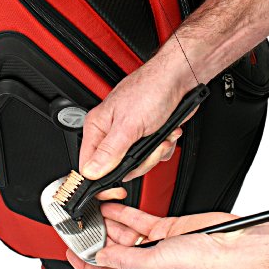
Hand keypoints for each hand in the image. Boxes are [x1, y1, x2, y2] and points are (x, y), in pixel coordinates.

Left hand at [66, 204, 268, 268]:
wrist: (230, 247)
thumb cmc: (201, 267)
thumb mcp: (153, 266)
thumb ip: (124, 260)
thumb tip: (101, 257)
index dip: (85, 265)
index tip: (69, 252)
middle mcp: (148, 267)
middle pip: (113, 252)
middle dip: (97, 238)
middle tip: (81, 224)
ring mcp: (157, 247)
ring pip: (125, 234)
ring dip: (110, 222)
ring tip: (94, 210)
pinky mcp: (166, 229)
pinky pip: (139, 221)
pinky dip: (125, 213)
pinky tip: (113, 206)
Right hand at [79, 40, 197, 199]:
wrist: (179, 78)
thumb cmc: (152, 89)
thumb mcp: (129, 125)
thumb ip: (109, 152)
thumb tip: (91, 172)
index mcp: (98, 126)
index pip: (88, 164)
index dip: (102, 180)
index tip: (115, 189)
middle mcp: (111, 130)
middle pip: (117, 167)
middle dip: (140, 162)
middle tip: (149, 150)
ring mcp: (130, 133)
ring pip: (137, 162)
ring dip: (154, 153)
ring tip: (160, 137)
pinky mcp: (147, 133)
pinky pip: (151, 154)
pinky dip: (162, 147)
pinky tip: (167, 134)